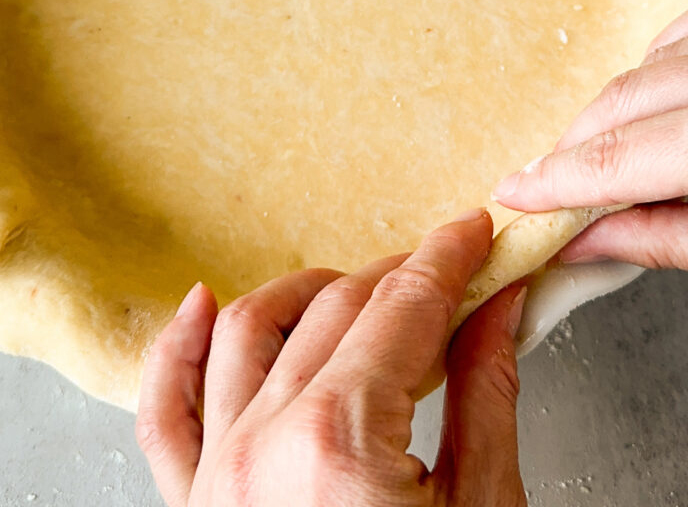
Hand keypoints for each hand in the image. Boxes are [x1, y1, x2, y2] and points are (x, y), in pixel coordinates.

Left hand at [136, 209, 527, 506]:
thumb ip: (487, 395)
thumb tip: (497, 309)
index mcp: (339, 448)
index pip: (404, 308)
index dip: (447, 259)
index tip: (474, 234)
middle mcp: (263, 448)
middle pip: (340, 309)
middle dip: (403, 277)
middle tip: (449, 273)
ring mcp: (216, 476)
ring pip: (249, 328)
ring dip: (309, 292)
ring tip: (358, 289)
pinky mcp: (191, 506)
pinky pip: (164, 408)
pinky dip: (176, 348)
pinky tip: (201, 303)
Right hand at [493, 0, 687, 284]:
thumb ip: (677, 240)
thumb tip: (591, 239)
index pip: (620, 159)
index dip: (557, 181)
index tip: (518, 194)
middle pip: (624, 101)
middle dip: (575, 146)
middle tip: (549, 190)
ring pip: (653, 59)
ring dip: (617, 107)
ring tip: (608, 153)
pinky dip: (662, 56)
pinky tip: (656, 85)